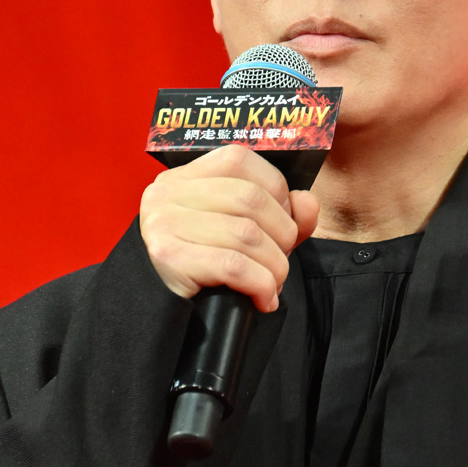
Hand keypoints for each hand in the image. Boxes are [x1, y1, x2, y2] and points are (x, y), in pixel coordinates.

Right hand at [139, 146, 318, 308]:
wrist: (160, 305)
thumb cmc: (204, 264)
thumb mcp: (244, 232)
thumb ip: (281, 215)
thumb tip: (307, 203)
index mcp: (186, 176)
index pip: (239, 160)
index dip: (274, 188)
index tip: (281, 220)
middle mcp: (168, 192)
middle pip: (249, 198)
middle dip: (281, 233)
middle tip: (279, 259)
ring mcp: (164, 222)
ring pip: (245, 233)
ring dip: (274, 265)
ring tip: (274, 283)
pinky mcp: (168, 256)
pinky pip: (233, 265)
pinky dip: (260, 284)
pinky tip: (263, 298)